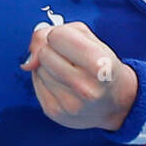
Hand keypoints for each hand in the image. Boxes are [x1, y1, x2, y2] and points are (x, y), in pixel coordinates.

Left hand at [20, 18, 137, 131]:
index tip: (71, 42)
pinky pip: (36, 83)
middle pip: (44, 53)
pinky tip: (62, 84)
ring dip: (48, 66)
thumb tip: (30, 57)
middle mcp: (85, 87)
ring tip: (69, 73)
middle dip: (53, 51)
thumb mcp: (90, 39)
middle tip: (70, 59)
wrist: (115, 103)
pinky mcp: (54, 112)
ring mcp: (68, 103)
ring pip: (38, 68)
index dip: (61, 35)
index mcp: (100, 64)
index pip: (57, 36)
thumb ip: (58, 32)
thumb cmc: (102, 65)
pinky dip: (45, 80)